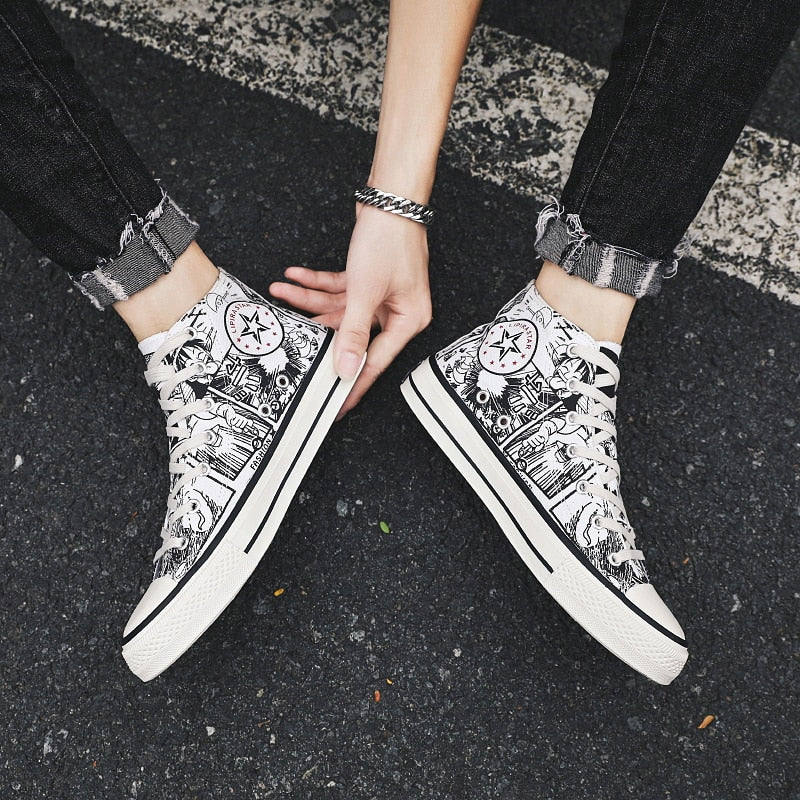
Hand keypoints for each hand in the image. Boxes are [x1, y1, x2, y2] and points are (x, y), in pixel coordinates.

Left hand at [269, 205, 432, 416]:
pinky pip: (338, 290)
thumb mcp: (366, 292)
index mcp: (407, 321)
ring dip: (309, 301)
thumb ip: (353, 333)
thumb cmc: (390, 240)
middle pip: (351, 335)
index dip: (352, 382)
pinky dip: (316, 284)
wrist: (390, 199)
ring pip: (338, 310)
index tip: (336, 404)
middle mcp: (396, 312)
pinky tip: (293, 278)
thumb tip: (345, 368)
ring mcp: (381, 296)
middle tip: (296, 350)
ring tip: (282, 294)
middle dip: (317, 331)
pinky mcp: (368, 280)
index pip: (375, 360)